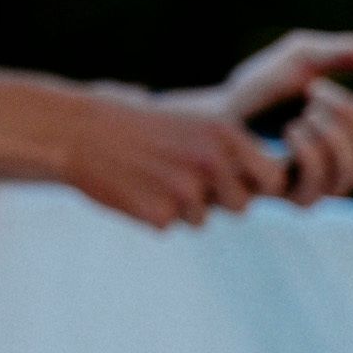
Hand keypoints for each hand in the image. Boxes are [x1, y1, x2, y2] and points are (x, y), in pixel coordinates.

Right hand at [53, 84, 283, 228]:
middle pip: (241, 206)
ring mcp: (186, 190)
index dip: (259, 186)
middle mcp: (212, 163)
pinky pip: (169, 226)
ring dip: (182, 209)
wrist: (77, 131)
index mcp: (225, 136)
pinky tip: (131, 189)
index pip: (274, 178)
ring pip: (202, 220)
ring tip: (150, 178)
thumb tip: (274, 186)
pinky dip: (152, 215)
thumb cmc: (140, 129)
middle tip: (182, 181)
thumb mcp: (194, 125)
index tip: (243, 184)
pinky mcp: (159, 214)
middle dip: (218, 202)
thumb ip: (232, 154)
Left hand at [183, 29, 352, 203]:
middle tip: (315, 91)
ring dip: (330, 132)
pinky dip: (310, 153)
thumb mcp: (300, 58)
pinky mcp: (304, 198)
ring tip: (301, 114)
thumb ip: (343, 52)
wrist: (213, 118)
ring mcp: (334, 181)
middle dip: (350, 111)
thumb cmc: (260, 89)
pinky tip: (291, 131)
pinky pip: (324, 184)